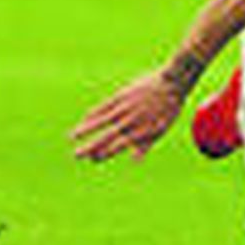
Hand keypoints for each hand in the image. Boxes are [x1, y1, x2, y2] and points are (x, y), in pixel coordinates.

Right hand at [71, 69, 185, 161]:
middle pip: (107, 137)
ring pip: (102, 121)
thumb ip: (146, 145)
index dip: (104, 153)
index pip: (118, 146)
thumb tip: (135, 161)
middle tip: (77, 155)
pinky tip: (85, 119)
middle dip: (91, 147)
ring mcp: (125, 108)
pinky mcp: (122, 95)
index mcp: (141, 131)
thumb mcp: (160, 130)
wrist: (172, 83)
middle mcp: (131, 121)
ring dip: (86, 129)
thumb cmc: (168, 109)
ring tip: (72, 136)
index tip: (93, 159)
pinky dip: (94, 113)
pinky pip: (105, 106)